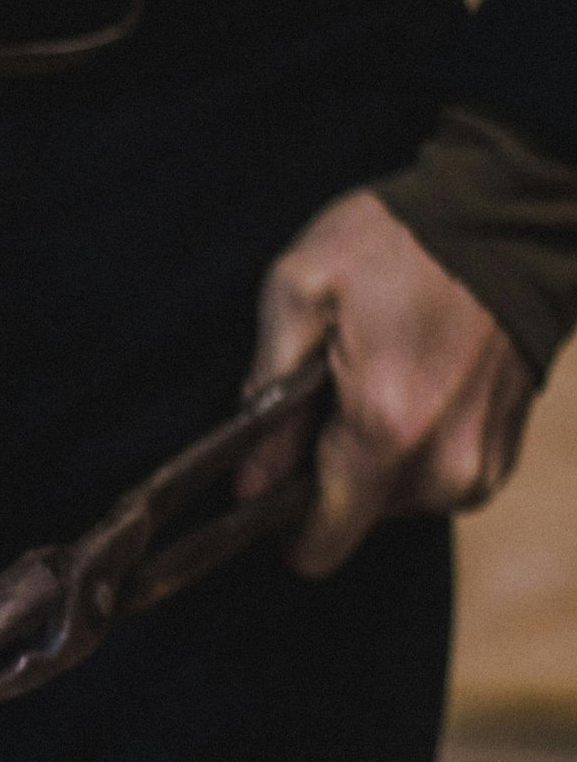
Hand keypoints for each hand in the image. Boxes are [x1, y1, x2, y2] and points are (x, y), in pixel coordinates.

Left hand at [240, 188, 536, 577]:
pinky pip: (437, 482)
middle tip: (329, 399)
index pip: (320, 543)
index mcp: (385, 430)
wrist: (510, 219)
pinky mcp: (504, 454)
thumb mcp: (299, 291)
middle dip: (327, 475)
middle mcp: (442, 463)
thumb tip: (250, 486)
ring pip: (394, 503)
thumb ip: (265, 397)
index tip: (273, 475)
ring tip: (376, 382)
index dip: (281, 519)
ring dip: (373, 459)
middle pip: (353, 522)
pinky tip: (413, 389)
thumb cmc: (396, 245)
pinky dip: (415, 449)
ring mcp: (482, 463)